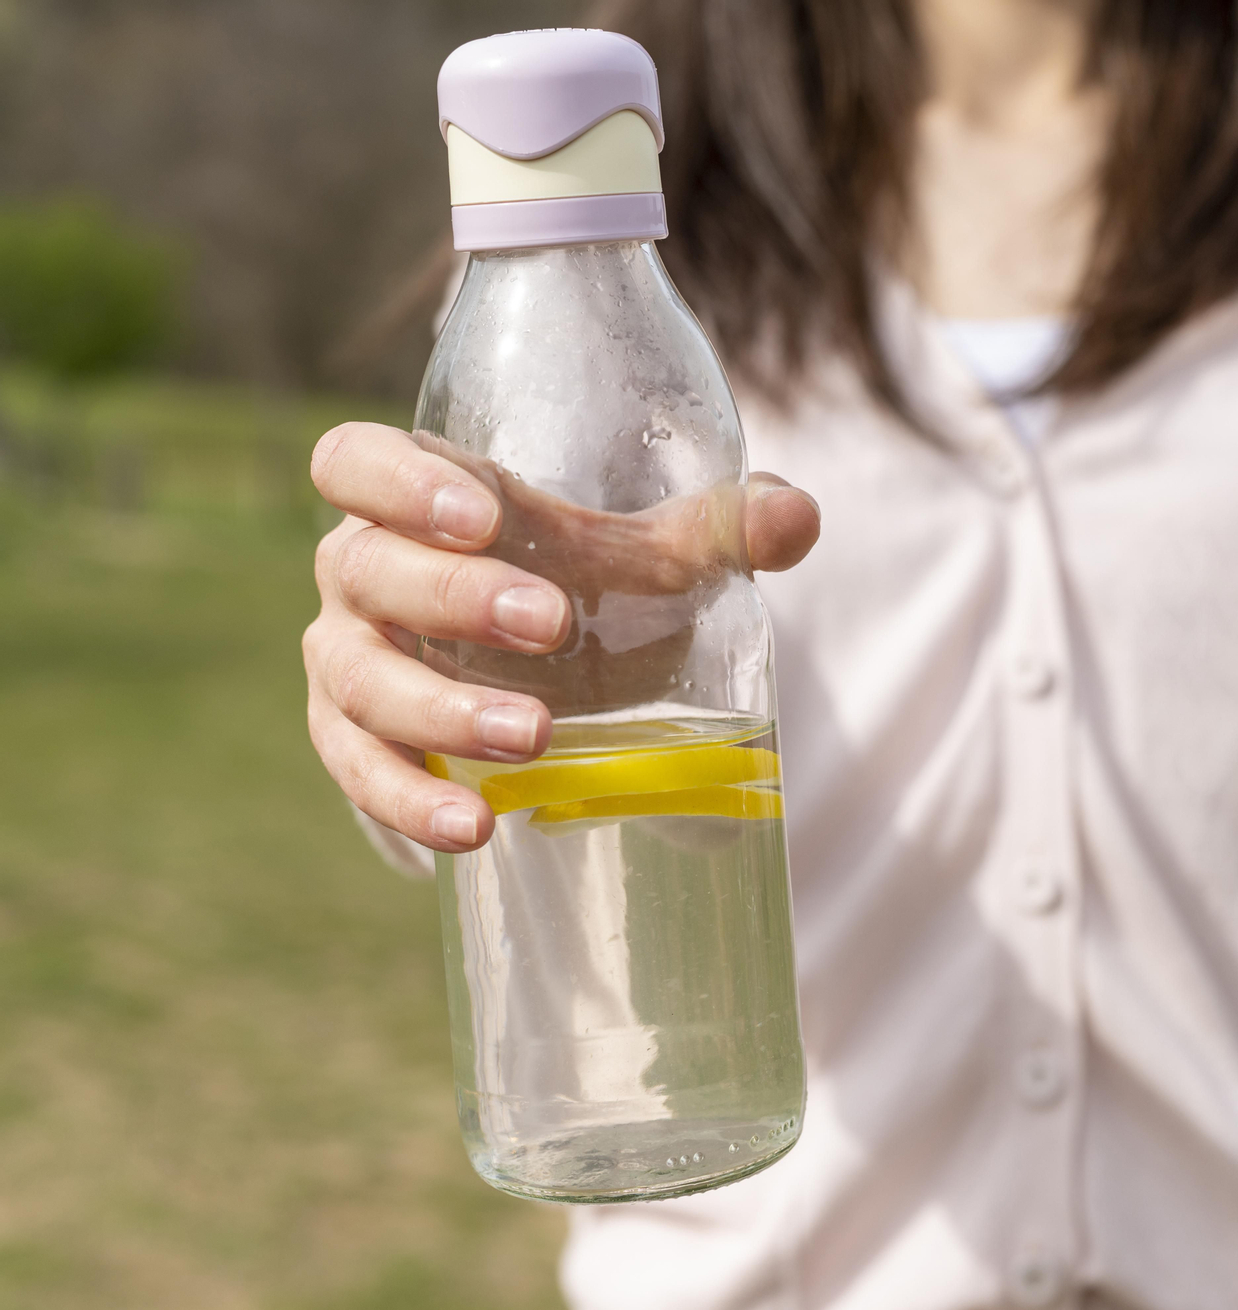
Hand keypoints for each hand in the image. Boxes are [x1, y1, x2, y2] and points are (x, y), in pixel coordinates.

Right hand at [302, 422, 820, 853]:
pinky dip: (409, 801)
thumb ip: (723, 528)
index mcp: (414, 499)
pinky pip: (361, 773)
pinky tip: (474, 826)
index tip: (479, 513)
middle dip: (454, 597)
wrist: (558, 669)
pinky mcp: (357, 743)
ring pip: (359, 680)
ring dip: (439, 711)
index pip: (355, 462)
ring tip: (532, 736)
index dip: (396, 481)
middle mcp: (361, 574)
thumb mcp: (654, 555)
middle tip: (552, 624)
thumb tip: (796, 518)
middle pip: (366, 570)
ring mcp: (349, 661)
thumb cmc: (587, 583)